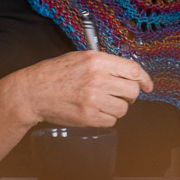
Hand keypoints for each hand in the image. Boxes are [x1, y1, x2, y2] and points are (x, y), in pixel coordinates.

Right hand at [17, 50, 153, 127]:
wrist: (32, 92)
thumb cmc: (55, 73)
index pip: (133, 70)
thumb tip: (129, 73)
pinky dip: (107, 118)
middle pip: (132, 90)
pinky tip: (95, 111)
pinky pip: (112, 121)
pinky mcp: (88, 116)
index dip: (144, 79)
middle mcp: (98, 78)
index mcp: (97, 60)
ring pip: (124, 108)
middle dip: (129, 94)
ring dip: (118, 107)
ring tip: (103, 103)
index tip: (147, 85)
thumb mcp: (81, 58)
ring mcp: (93, 99)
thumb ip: (105, 63)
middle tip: (120, 94)